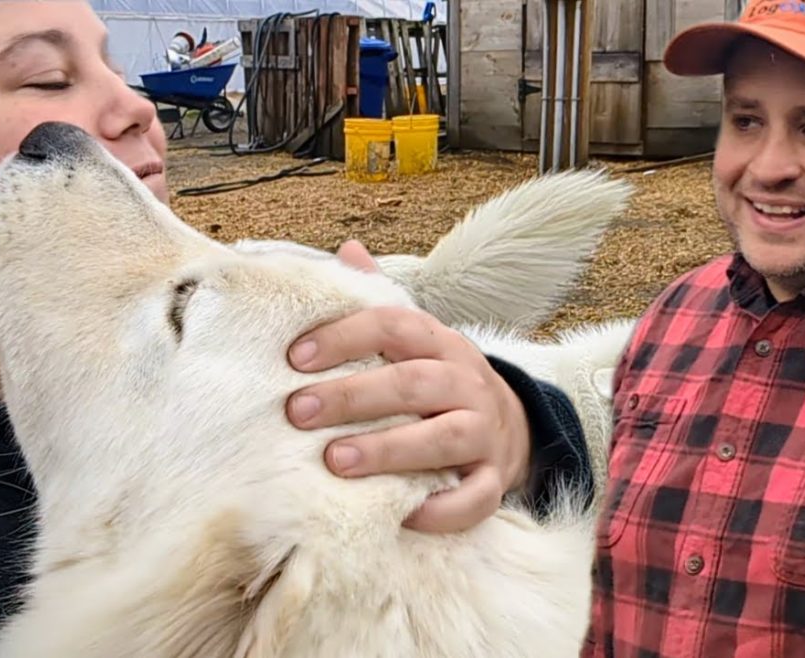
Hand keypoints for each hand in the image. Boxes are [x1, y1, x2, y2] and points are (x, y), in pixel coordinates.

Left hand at [283, 241, 532, 533]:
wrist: (509, 425)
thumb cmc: (438, 381)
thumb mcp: (416, 338)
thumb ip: (379, 300)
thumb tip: (347, 249)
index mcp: (439, 343)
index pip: (395, 324)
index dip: (346, 336)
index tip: (295, 357)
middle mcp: (466, 382)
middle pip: (414, 383)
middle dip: (353, 397)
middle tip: (297, 412)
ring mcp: (483, 432)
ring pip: (444, 439)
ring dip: (389, 450)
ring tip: (335, 461)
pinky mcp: (493, 478)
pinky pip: (475, 497)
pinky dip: (442, 509)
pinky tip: (401, 514)